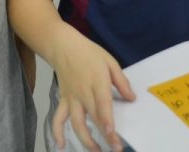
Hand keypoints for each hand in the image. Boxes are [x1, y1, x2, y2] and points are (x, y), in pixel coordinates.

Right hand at [51, 32, 134, 151]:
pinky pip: (58, 117)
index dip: (106, 120)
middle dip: (104, 136)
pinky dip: (57, 132)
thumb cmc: (89, 53)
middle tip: (115, 150)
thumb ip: (121, 81)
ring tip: (97, 151)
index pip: (102, 104)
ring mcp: (71, 98)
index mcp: (97, 81)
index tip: (112, 135)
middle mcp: (83, 92)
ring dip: (85, 140)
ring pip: (76, 122)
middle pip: (93, 117)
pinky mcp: (63, 99)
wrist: (64, 46)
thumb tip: (131, 98)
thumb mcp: (110, 61)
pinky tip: (61, 145)